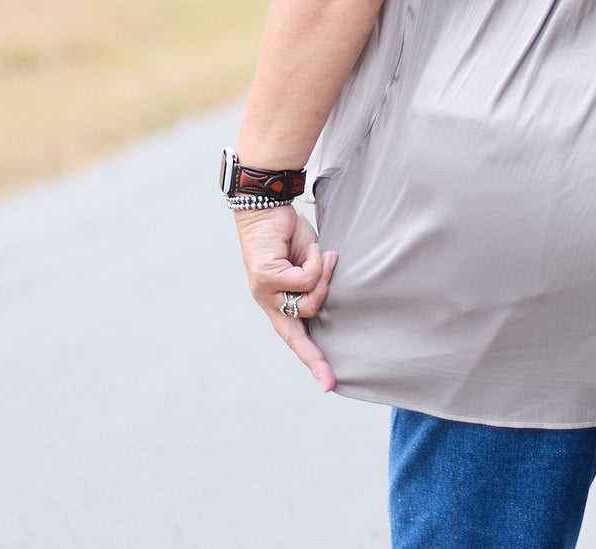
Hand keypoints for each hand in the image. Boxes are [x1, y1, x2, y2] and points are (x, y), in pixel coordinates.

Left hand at [233, 204, 339, 390]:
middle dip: (323, 299)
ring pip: (307, 302)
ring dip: (322, 275)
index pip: (295, 340)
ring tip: (320, 253)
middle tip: (331, 263)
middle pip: (302, 327)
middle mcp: (269, 303)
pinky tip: (311, 248)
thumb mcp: (310, 263)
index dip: (313, 361)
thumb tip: (323, 289)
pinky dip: (315, 262)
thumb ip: (314, 281)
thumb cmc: (289, 237)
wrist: (266, 210)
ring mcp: (264, 293)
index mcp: (280, 303)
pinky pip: (303, 280)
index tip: (328, 385)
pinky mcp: (264, 278)